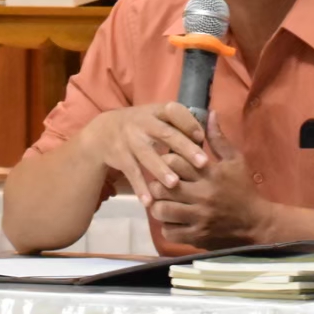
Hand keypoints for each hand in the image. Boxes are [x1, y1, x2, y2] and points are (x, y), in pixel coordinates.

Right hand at [83, 103, 208, 205]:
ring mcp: (130, 140)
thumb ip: (179, 125)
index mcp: (156, 111)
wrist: (104, 131)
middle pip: (165, 134)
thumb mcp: (156, 118)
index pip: (174, 111)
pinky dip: (140, 188)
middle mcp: (143, 123)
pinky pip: (132, 173)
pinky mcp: (120, 157)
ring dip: (161, 170)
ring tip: (175, 184)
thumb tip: (209, 134)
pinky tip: (149, 202)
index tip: (202, 137)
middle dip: (185, 148)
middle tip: (203, 163)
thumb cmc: (142, 126)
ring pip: (147, 155)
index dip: (188, 123)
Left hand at [146, 113, 274, 249]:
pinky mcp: (197, 237)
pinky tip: (172, 220)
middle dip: (157, 183)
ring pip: (162, 210)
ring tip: (162, 202)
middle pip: (163, 186)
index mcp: (210, 174)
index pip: (174, 162)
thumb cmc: (243, 189)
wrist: (257, 224)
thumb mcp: (235, 161)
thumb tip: (209, 113)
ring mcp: (199, 218)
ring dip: (158, 206)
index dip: (166, 160)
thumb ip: (218, 139)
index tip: (168, 163)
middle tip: (160, 183)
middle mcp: (202, 195)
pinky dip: (167, 226)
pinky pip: (170, 232)